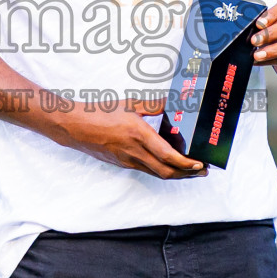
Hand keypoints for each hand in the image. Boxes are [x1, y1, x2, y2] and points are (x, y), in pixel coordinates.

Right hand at [50, 93, 206, 179]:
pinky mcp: (121, 163)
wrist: (75, 126)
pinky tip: (166, 162)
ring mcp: (127, 160)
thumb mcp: (130, 103)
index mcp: (138, 134)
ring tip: (189, 169)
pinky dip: (160, 168)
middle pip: (166, 172)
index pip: (167, 156)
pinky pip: (146, 169)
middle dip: (187, 174)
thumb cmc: (100, 112)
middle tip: (201, 171)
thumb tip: (172, 103)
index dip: (186, 163)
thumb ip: (154, 104)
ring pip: (157, 173)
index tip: (199, 164)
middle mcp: (134, 152)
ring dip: (175, 173)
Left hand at [249, 0, 276, 78]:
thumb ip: (264, 23)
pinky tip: (260, 61)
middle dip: (270, 33)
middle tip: (254, 40)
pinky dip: (272, 61)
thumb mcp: (275, 22)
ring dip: (273, 50)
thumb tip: (246, 28)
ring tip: (257, 55)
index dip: (273, 13)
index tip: (258, 23)